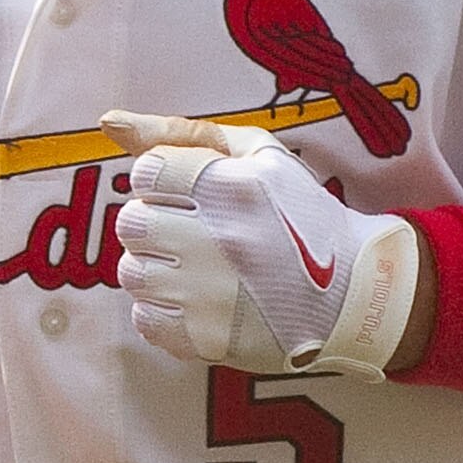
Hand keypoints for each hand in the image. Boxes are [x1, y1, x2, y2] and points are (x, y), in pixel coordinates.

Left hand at [108, 113, 420, 382]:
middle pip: (131, 222)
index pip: (146, 171)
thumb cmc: (301, 213)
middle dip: (155, 223)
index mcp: (233, 186)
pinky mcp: (208, 340)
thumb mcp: (258, 154)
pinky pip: (144, 319)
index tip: (192, 193)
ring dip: (156, 267)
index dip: (164, 180)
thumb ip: (179, 131)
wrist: (354, 293)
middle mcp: (219, 239)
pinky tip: (199, 299)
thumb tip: (108, 122)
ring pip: (132, 273)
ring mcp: (212, 295)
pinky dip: (163, 309)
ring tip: (196, 267)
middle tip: (192, 231)